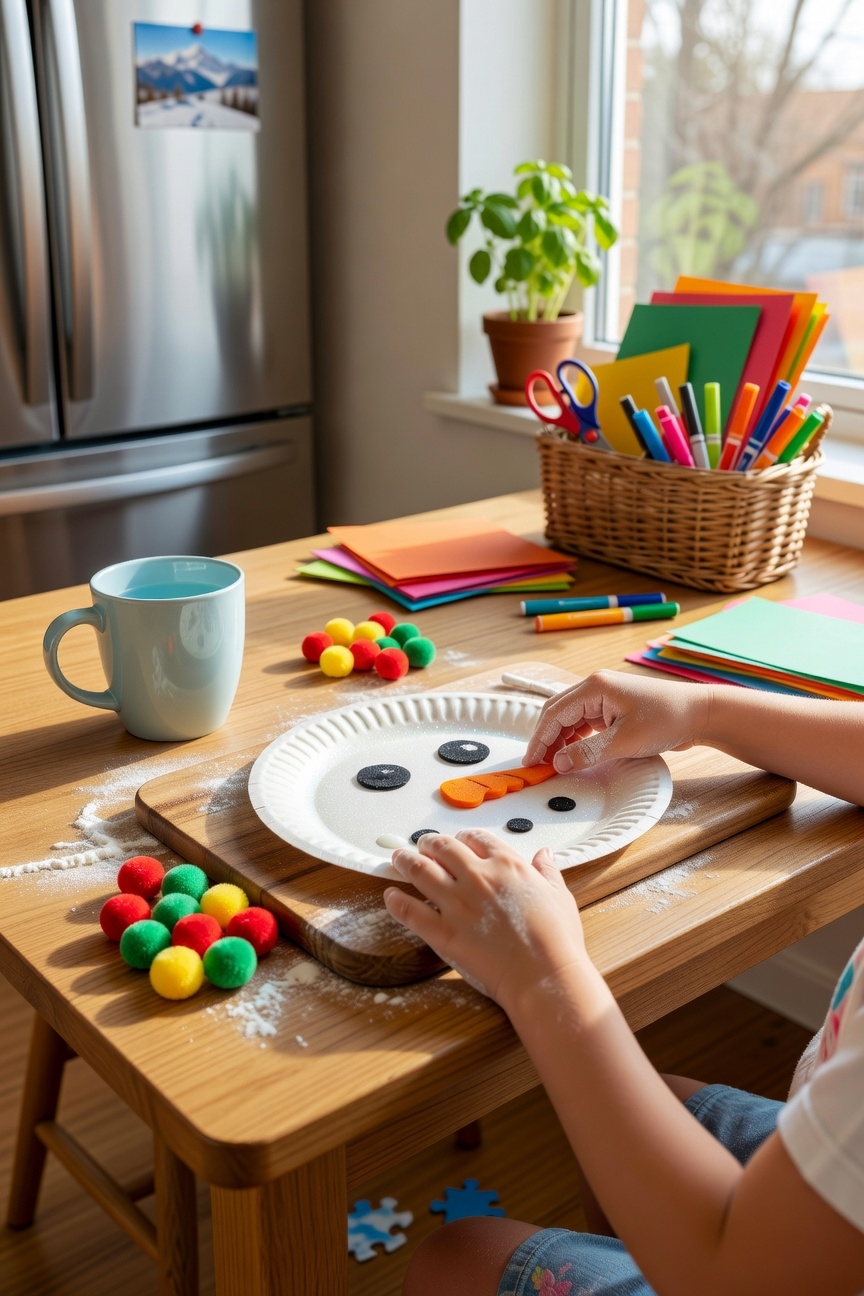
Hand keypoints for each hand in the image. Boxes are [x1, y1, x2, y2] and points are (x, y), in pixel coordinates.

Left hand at [383, 829, 588, 1011]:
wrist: (545, 975)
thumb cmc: (557, 940)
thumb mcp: (559, 896)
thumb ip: (548, 871)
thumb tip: (544, 854)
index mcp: (507, 865)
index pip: (477, 839)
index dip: (463, 838)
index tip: (458, 841)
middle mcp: (478, 878)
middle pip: (444, 849)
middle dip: (429, 844)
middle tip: (422, 845)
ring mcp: (457, 904)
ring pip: (421, 872)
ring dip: (406, 861)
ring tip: (398, 857)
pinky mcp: (443, 933)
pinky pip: (410, 912)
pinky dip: (396, 901)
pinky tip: (390, 896)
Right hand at [523, 670, 711, 772]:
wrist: (700, 713)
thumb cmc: (667, 719)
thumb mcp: (625, 741)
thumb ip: (588, 752)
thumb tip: (558, 763)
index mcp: (595, 687)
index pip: (554, 713)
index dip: (539, 739)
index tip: (530, 762)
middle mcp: (595, 687)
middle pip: (558, 712)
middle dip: (545, 738)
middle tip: (537, 765)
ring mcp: (605, 696)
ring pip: (570, 718)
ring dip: (560, 739)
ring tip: (554, 763)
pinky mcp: (613, 707)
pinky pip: (585, 721)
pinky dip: (576, 738)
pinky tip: (573, 753)